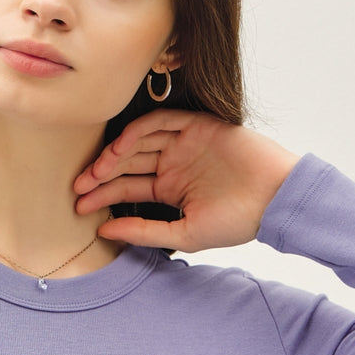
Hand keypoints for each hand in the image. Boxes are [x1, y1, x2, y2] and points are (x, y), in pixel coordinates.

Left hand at [73, 109, 300, 252]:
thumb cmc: (237, 221)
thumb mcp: (183, 233)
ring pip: (138, 141)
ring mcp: (183, 143)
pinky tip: (121, 148)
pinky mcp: (197, 125)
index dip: (102, 196)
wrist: (275, 198)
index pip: (127, 188)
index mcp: (169, 189)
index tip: (80, 208)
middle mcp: (172, 164)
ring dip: (115, 154)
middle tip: (79, 187)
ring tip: (97, 172)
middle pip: (127, 163)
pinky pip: (161, 121)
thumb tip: (104, 232)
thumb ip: (143, 232)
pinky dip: (138, 131)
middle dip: (101, 175)